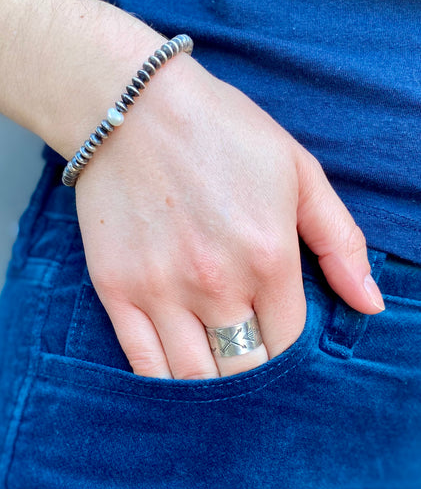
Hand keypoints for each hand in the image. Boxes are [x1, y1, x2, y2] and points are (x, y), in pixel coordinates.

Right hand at [71, 48, 384, 379]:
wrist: (133, 106)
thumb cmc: (222, 132)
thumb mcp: (298, 171)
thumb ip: (340, 241)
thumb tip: (371, 304)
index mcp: (269, 256)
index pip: (290, 343)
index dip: (290, 348)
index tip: (278, 332)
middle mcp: (216, 283)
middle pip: (245, 369)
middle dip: (253, 367)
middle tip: (248, 350)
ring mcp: (160, 289)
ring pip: (195, 378)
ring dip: (212, 382)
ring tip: (216, 360)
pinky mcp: (116, 288)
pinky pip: (143, 363)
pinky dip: (164, 380)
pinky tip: (177, 370)